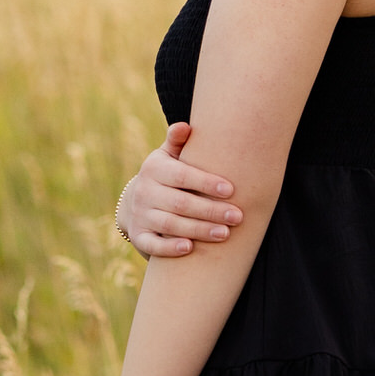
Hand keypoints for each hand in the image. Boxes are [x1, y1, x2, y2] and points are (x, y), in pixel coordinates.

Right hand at [116, 122, 241, 257]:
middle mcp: (144, 192)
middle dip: (210, 211)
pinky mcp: (139, 237)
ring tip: (225, 233)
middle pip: (180, 203)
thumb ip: (177, 141)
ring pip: (170, 225)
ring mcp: (140, 215)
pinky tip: (190, 249)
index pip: (182, 176)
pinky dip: (170, 248)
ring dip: (199, 230)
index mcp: (154, 169)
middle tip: (237, 216)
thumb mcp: (168, 155)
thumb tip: (185, 126)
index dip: (206, 183)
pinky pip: (153, 245)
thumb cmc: (166, 175)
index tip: (231, 190)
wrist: (136, 201)